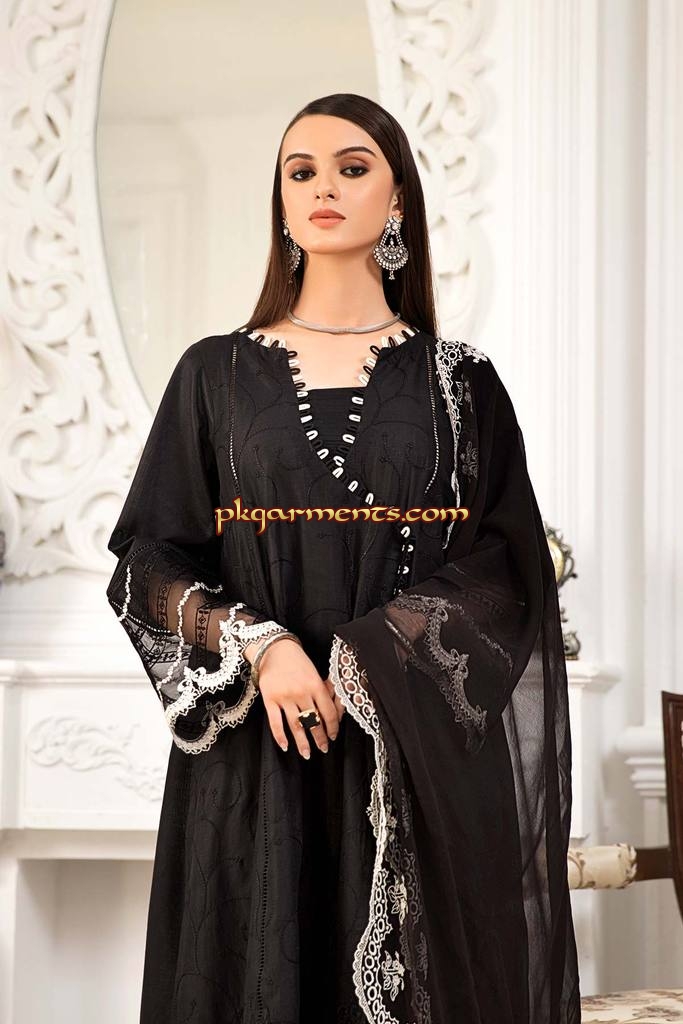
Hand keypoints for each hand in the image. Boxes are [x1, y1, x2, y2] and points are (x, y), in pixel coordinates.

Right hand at [244, 637, 342, 758]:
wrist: (274, 648)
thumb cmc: (297, 660)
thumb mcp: (314, 672)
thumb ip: (322, 691)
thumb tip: (331, 712)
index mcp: (316, 685)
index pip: (328, 712)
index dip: (332, 727)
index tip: (333, 736)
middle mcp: (301, 693)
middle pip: (313, 721)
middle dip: (320, 738)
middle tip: (323, 749)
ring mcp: (284, 697)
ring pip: (296, 725)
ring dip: (302, 742)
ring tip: (307, 754)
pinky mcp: (270, 699)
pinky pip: (275, 722)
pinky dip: (280, 737)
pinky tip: (285, 746)